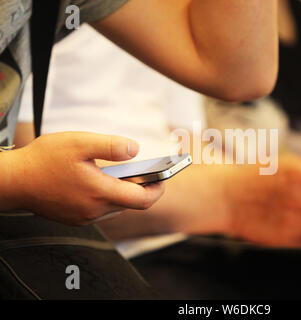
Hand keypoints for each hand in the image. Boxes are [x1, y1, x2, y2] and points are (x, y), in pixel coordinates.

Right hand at [6, 132, 163, 225]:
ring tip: (125, 174)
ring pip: (116, 207)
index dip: (158, 190)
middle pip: (130, 204)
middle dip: (142, 189)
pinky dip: (108, 196)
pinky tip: (101, 181)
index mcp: (100, 193)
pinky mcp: (75, 218)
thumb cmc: (43, 160)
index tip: (164, 179)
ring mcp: (84, 217)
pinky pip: (100, 209)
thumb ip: (111, 146)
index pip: (142, 200)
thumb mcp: (79, 143)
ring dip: (124, 192)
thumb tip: (136, 149)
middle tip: (146, 172)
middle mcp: (94, 210)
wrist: (13, 180)